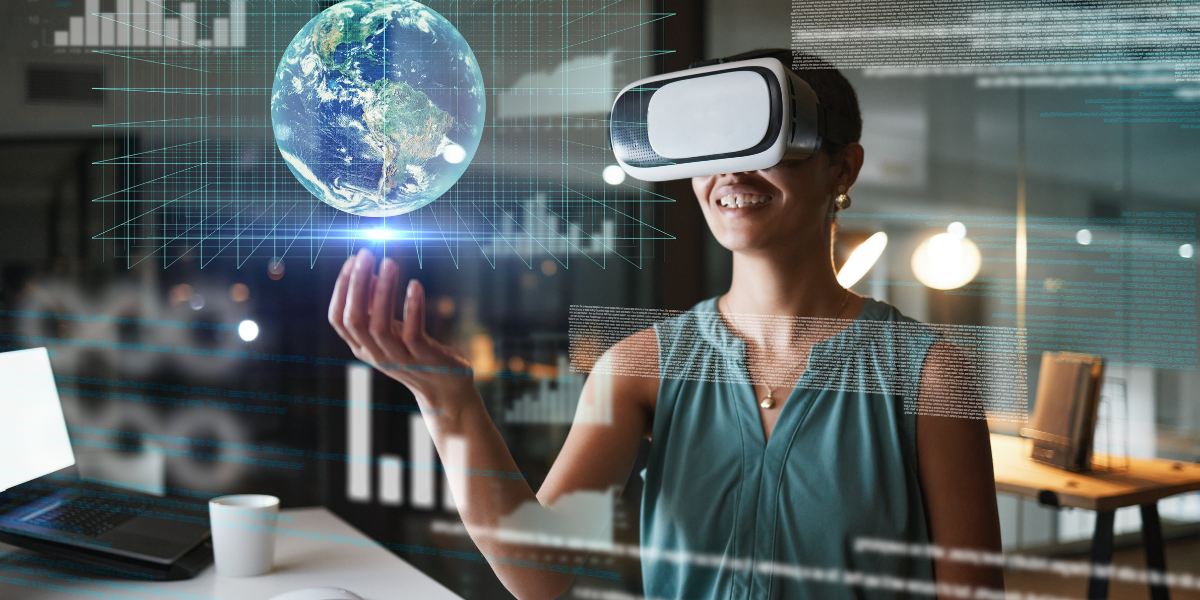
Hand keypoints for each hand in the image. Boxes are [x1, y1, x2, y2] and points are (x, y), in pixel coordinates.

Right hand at [328, 249, 472, 401]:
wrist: (445, 388)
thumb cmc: (415, 352)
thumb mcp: (391, 329)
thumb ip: (376, 306)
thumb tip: (368, 274)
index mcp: (361, 347)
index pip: (338, 318)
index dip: (341, 289)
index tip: (351, 260)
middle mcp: (375, 354)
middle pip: (355, 319)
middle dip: (356, 284)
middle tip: (366, 254)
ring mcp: (398, 358)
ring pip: (380, 326)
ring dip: (383, 292)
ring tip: (390, 264)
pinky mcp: (422, 358)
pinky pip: (412, 333)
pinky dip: (412, 308)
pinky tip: (415, 285)